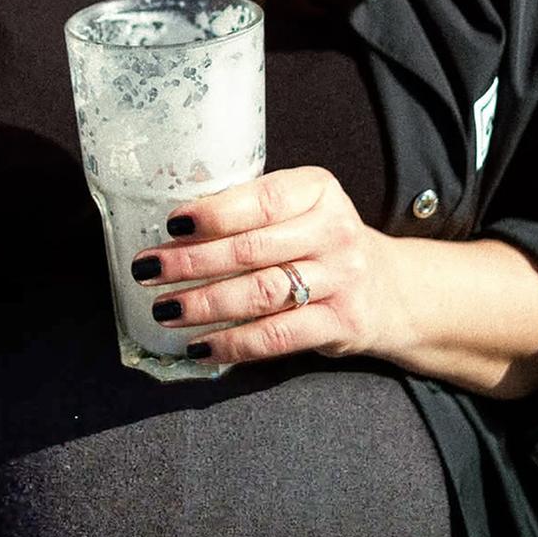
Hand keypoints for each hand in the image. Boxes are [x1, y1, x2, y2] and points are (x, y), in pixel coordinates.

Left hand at [131, 167, 404, 367]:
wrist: (389, 287)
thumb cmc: (320, 241)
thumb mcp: (301, 208)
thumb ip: (254, 210)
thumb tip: (176, 227)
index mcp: (318, 190)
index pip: (262, 199)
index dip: (214, 213)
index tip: (172, 225)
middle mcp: (334, 231)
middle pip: (252, 249)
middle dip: (192, 262)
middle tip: (148, 270)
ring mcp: (341, 279)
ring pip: (261, 294)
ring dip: (205, 304)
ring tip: (164, 309)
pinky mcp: (341, 324)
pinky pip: (278, 337)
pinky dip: (234, 344)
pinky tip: (200, 346)